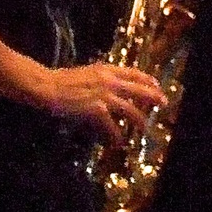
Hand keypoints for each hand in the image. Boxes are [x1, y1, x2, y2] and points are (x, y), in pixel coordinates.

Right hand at [46, 61, 167, 141]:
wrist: (48, 86)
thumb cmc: (62, 80)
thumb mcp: (87, 73)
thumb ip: (101, 78)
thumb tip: (112, 85)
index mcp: (106, 70)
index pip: (134, 73)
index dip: (148, 79)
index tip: (156, 84)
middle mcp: (109, 81)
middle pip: (139, 89)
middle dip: (154, 96)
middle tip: (164, 103)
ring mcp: (104, 95)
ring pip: (130, 108)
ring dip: (139, 120)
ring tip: (145, 128)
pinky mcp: (96, 109)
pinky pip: (112, 125)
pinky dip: (117, 134)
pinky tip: (119, 141)